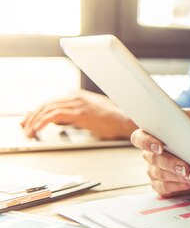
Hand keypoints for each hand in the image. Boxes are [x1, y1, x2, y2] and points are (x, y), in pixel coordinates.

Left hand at [20, 90, 136, 139]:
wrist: (127, 121)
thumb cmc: (113, 121)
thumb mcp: (90, 117)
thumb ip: (74, 117)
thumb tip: (60, 122)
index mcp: (78, 96)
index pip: (51, 102)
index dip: (37, 112)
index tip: (28, 121)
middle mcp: (76, 96)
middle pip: (46, 104)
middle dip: (32, 117)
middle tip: (24, 128)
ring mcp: (78, 103)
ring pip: (47, 109)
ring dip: (34, 121)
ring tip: (28, 132)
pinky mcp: (79, 112)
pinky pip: (54, 115)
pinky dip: (42, 123)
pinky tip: (37, 130)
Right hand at [130, 109, 189, 197]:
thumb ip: (181, 115)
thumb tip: (173, 115)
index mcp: (152, 135)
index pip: (138, 137)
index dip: (146, 142)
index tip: (160, 147)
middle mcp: (149, 154)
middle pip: (153, 159)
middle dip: (171, 164)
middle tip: (186, 168)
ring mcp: (153, 170)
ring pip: (159, 175)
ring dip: (177, 176)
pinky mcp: (161, 185)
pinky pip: (163, 188)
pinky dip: (178, 186)